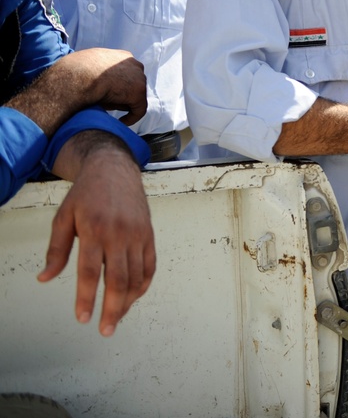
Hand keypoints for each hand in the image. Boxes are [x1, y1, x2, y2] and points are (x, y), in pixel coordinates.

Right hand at [7, 48, 146, 134]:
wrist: (75, 76)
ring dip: (125, 104)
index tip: (112, 95)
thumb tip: (102, 88)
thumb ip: (102, 75)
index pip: (128, 73)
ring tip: (110, 110)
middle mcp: (133, 63)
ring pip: (135, 96)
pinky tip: (121, 122)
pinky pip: (139, 110)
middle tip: (111, 105)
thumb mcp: (90, 69)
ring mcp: (138, 76)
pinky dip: (131, 118)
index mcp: (122, 56)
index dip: (122, 86)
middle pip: (134, 84)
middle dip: (125, 95)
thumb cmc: (76, 73)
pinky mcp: (139, 91)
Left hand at [40, 136, 154, 335]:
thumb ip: (56, 250)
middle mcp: (119, 234)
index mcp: (94, 230)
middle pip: (118, 279)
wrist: (115, 170)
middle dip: (112, 308)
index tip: (83, 318)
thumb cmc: (86, 194)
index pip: (90, 272)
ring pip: (136, 276)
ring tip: (117, 318)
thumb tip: (45, 278)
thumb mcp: (63, 217)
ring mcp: (137, 235)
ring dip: (127, 301)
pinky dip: (143, 284)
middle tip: (106, 329)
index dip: (86, 298)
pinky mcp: (149, 234)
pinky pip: (150, 265)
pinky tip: (133, 297)